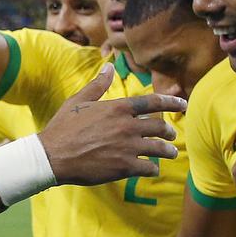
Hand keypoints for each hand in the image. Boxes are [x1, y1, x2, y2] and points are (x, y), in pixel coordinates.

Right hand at [40, 64, 184, 186]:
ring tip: (171, 153)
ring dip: (168, 151)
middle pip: (160, 126)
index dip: (171, 102)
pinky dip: (153, 168)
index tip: (183, 104)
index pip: (153, 102)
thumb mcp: (79, 101)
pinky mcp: (124, 167)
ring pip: (159, 148)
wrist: (53, 155)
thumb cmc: (63, 127)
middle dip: (170, 131)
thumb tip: (109, 67)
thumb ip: (98, 85)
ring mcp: (128, 147)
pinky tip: (152, 169)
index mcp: (118, 107)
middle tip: (172, 135)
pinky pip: (149, 167)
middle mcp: (127, 125)